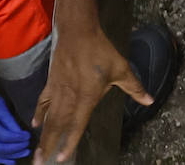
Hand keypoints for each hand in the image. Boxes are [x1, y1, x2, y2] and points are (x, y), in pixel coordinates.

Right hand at [0, 84, 30, 164]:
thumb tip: (20, 133)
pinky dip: (0, 158)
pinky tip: (10, 159)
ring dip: (10, 155)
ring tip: (23, 152)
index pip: (6, 136)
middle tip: (27, 145)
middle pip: (0, 147)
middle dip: (16, 148)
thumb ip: (10, 121)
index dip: (19, 138)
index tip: (28, 136)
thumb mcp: (0, 106)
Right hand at [32, 27, 152, 163]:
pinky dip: (39, 113)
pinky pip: (43, 101)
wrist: (78, 32)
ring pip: (49, 117)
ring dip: (42, 135)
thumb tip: (149, 101)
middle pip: (58, 125)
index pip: (77, 124)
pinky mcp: (51, 82)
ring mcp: (58, 90)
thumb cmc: (101, 51)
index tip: (62, 158)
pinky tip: (34, 124)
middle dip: (49, 145)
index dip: (69, 142)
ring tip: (36, 152)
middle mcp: (70, 96)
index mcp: (87, 96)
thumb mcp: (121, 69)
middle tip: (39, 163)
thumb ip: (134, 88)